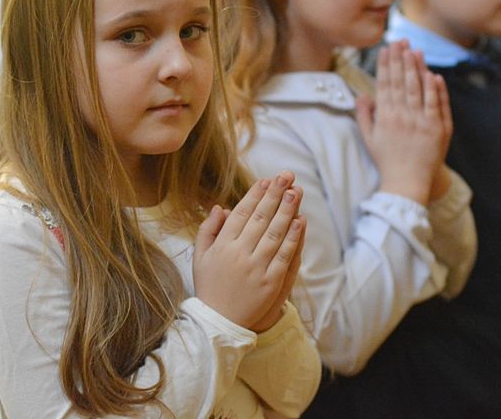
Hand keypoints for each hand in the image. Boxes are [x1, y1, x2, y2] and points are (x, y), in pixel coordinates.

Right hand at [193, 172, 302, 331]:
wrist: (218, 323)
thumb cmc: (209, 287)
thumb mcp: (200, 257)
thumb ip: (208, 230)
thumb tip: (222, 207)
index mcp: (222, 246)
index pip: (242, 214)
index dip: (255, 195)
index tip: (267, 180)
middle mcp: (239, 254)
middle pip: (261, 218)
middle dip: (275, 195)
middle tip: (286, 176)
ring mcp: (256, 268)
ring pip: (274, 233)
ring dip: (287, 210)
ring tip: (296, 191)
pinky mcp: (270, 283)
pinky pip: (284, 256)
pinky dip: (293, 238)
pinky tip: (300, 221)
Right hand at [356, 41, 449, 204]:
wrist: (407, 182)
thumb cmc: (387, 160)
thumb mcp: (369, 139)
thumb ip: (365, 116)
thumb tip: (362, 96)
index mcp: (386, 118)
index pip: (386, 84)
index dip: (386, 65)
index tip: (386, 49)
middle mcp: (404, 117)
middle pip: (402, 82)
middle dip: (401, 59)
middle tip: (401, 40)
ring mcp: (423, 122)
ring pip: (420, 89)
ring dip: (418, 68)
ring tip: (415, 50)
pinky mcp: (439, 128)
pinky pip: (438, 104)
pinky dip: (436, 88)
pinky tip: (433, 74)